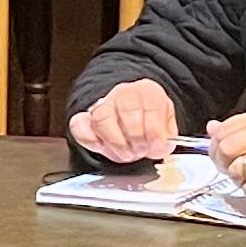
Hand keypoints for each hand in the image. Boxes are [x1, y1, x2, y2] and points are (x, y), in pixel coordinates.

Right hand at [68, 79, 184, 163]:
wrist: (132, 115)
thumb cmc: (149, 121)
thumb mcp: (166, 125)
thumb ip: (166, 136)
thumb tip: (161, 145)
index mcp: (148, 91)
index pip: (151, 105)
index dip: (154, 129)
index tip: (157, 145)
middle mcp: (123, 94)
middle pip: (127, 108)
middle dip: (136, 136)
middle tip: (141, 151)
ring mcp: (102, 105)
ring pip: (102, 117)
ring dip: (116, 141)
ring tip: (126, 154)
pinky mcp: (85, 119)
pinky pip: (79, 125)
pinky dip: (89, 139)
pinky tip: (101, 147)